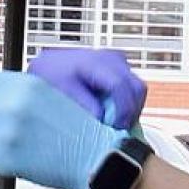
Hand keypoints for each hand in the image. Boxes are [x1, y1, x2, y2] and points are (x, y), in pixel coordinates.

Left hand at [0, 67, 125, 188]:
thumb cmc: (74, 130)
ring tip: (27, 146)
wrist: (92, 157)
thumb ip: (15, 94)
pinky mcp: (1, 152)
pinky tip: (20, 160)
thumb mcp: (45, 96)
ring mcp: (3, 126)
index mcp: (20, 83)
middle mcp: (8, 100)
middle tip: (19, 133)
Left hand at [27, 48, 146, 131]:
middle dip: (130, 112)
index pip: (119, 86)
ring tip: (114, 123)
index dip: (121, 110)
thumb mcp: (62, 92)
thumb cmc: (52, 78)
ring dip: (130, 109)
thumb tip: (103, 118)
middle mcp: (111, 58)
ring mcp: (118, 62)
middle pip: (136, 88)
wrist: (49, 66)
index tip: (115, 128)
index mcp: (94, 61)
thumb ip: (84, 105)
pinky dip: (128, 104)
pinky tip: (114, 113)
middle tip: (117, 130)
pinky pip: (133, 88)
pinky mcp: (120, 68)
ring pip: (138, 89)